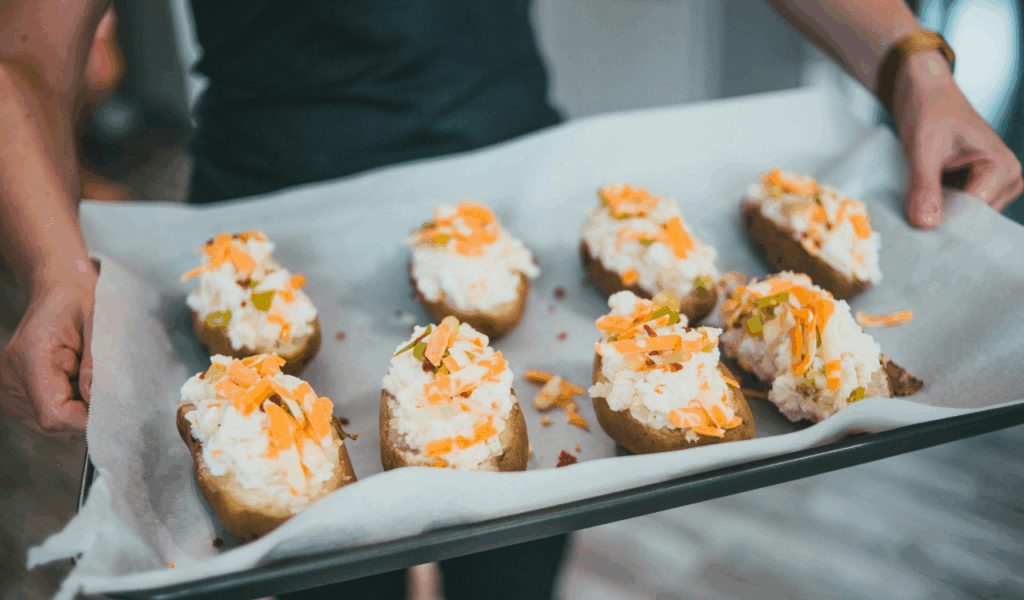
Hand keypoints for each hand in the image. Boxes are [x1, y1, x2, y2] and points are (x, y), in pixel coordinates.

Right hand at [0, 265, 97, 439]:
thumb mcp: (98, 321)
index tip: (112, 409)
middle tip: (102, 384)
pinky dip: (69, 407)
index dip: (86, 420)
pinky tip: (74, 382)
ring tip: (85, 378)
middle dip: (86, 414)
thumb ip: (97, 359)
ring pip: (52, 425)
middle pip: (54, 424)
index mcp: (31, 356)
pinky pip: (48, 417)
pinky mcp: (15, 396)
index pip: (54, 414)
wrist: (58, 291)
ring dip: (78, 410)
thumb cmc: (80, 300)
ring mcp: (9, 389)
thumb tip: (94, 397)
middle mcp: (11, 377)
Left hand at [893, 50, 1023, 228]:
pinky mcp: (976, 187)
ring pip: (960, 217)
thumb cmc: (929, 109)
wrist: (925, 90)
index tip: (914, 228)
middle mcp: (1007, 180)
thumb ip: (925, 186)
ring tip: (914, 198)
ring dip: (935, 212)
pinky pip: (954, 209)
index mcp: (1003, 168)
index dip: (942, 222)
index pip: (973, 213)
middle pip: (969, 218)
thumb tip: (926, 223)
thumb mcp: (923, 149)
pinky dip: (935, 206)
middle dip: (939, 217)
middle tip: (908, 213)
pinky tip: (919, 198)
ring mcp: (993, 186)